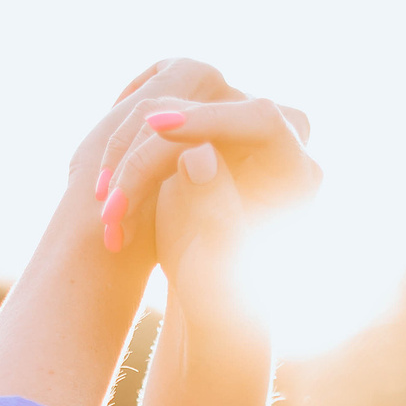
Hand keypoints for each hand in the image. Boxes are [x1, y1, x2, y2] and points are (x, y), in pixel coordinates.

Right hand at [78, 59, 319, 267]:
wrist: (207, 293)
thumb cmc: (222, 290)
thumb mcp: (219, 262)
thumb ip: (215, 209)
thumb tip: (197, 156)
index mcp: (297, 171)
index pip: (262, 120)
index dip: (210, 119)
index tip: (158, 128)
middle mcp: (275, 141)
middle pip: (211, 113)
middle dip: (154, 148)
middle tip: (111, 190)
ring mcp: (239, 133)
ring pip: (178, 111)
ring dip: (133, 157)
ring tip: (108, 210)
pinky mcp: (205, 134)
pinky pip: (162, 121)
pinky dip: (130, 153)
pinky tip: (109, 186)